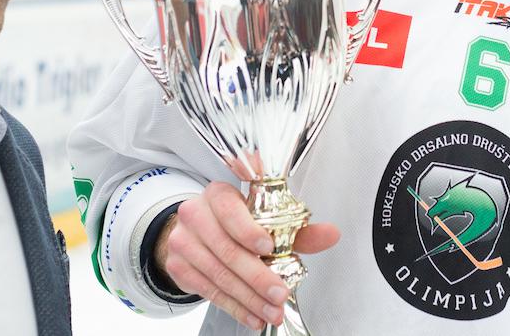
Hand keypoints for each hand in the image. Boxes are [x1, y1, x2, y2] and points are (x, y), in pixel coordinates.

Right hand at [156, 182, 339, 329]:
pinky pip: (210, 291)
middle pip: (227, 249)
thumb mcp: (264, 219)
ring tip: (272, 310)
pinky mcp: (179, 267)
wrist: (196, 232)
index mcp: (218, 194)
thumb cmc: (235, 222)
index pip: (229, 209)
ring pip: (219, 275)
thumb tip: (330, 234)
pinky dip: (235, 307)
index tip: (268, 247)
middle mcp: (195, 214)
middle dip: (257, 276)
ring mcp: (183, 242)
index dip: (248, 230)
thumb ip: (296, 228)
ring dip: (249, 298)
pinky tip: (253, 314)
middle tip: (280, 293)